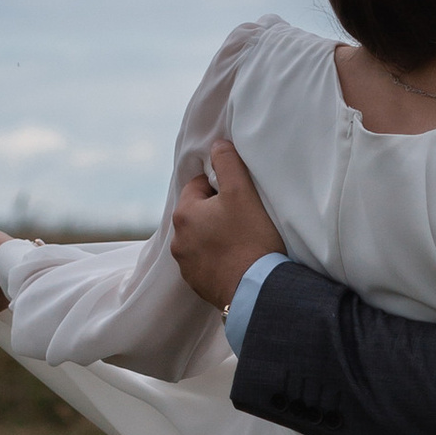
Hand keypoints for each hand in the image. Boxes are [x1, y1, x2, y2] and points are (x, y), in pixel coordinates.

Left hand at [169, 136, 286, 312]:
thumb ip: (227, 162)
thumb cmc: (251, 238)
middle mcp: (177, 240)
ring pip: (202, 239)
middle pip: (199, 214)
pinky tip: (239, 261)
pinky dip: (219, 260)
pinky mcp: (198, 284)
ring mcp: (186, 265)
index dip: (222, 188)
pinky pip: (207, 263)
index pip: (199, 186)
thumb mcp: (242, 191)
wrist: (258, 289)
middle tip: (245, 219)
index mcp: (184, 213)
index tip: (241, 199)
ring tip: (243, 242)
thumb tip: (217, 145)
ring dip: (217, 237)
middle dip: (218, 213)